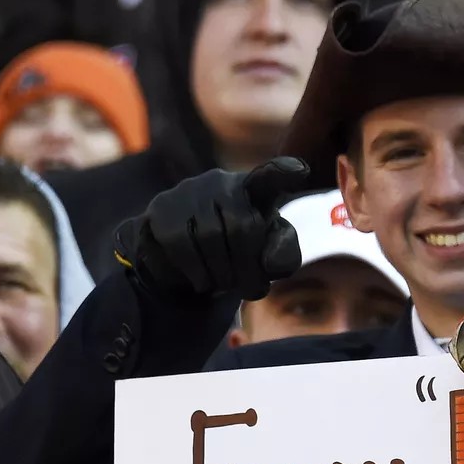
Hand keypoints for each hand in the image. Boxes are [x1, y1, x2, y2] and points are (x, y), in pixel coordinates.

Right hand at [113, 158, 314, 304]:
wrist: (184, 259)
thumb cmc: (238, 252)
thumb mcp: (268, 256)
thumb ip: (282, 255)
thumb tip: (270, 261)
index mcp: (255, 189)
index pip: (271, 176)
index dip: (284, 172)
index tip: (301, 171)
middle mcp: (222, 181)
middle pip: (242, 226)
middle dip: (248, 268)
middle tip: (251, 291)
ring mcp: (190, 190)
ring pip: (211, 236)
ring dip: (222, 273)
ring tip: (226, 286)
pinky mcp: (163, 207)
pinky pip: (181, 243)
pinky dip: (196, 271)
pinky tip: (203, 282)